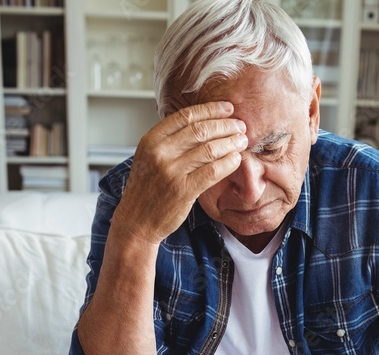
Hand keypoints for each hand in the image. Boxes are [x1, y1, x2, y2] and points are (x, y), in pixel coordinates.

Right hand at [112, 102, 246, 245]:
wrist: (137, 221)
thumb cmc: (146, 190)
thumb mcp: (149, 158)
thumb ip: (169, 141)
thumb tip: (200, 124)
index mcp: (151, 140)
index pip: (186, 116)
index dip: (210, 110)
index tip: (228, 109)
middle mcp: (160, 153)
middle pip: (201, 130)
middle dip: (225, 126)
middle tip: (240, 126)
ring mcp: (172, 172)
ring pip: (209, 149)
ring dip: (230, 143)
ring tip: (242, 141)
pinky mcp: (184, 191)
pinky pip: (212, 172)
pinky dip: (228, 163)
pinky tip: (236, 160)